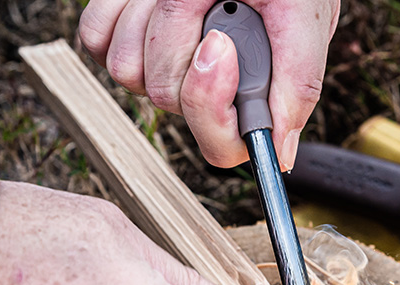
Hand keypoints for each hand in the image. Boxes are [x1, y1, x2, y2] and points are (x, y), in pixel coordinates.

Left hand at [79, 0, 339, 169]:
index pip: (220, 145)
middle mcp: (199, 83)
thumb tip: (282, 154)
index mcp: (245, 90)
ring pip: (126, 70)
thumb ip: (300, 80)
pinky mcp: (120, 34)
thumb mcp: (301, 12)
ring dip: (153, 12)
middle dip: (183, 35)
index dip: (210, 108)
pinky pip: (97, 37)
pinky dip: (118, 5)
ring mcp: (156, 60)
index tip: (219, 46)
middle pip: (166, 98)